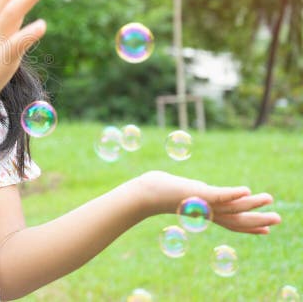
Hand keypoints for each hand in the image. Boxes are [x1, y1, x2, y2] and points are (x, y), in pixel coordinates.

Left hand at [137, 170, 281, 234]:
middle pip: (237, 220)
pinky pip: (218, 195)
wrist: (143, 195)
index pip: (231, 223)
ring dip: (252, 204)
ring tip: (269, 198)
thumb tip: (200, 189)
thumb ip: (195, 192)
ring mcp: (202, 204)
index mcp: (205, 213)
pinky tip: (246, 190)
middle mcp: (206, 212)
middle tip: (278, 220)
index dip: (249, 227)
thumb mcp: (183, 192)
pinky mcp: (196, 194)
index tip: (266, 232)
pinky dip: (232, 193)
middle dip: (258, 220)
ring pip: (232, 207)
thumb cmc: (158, 190)